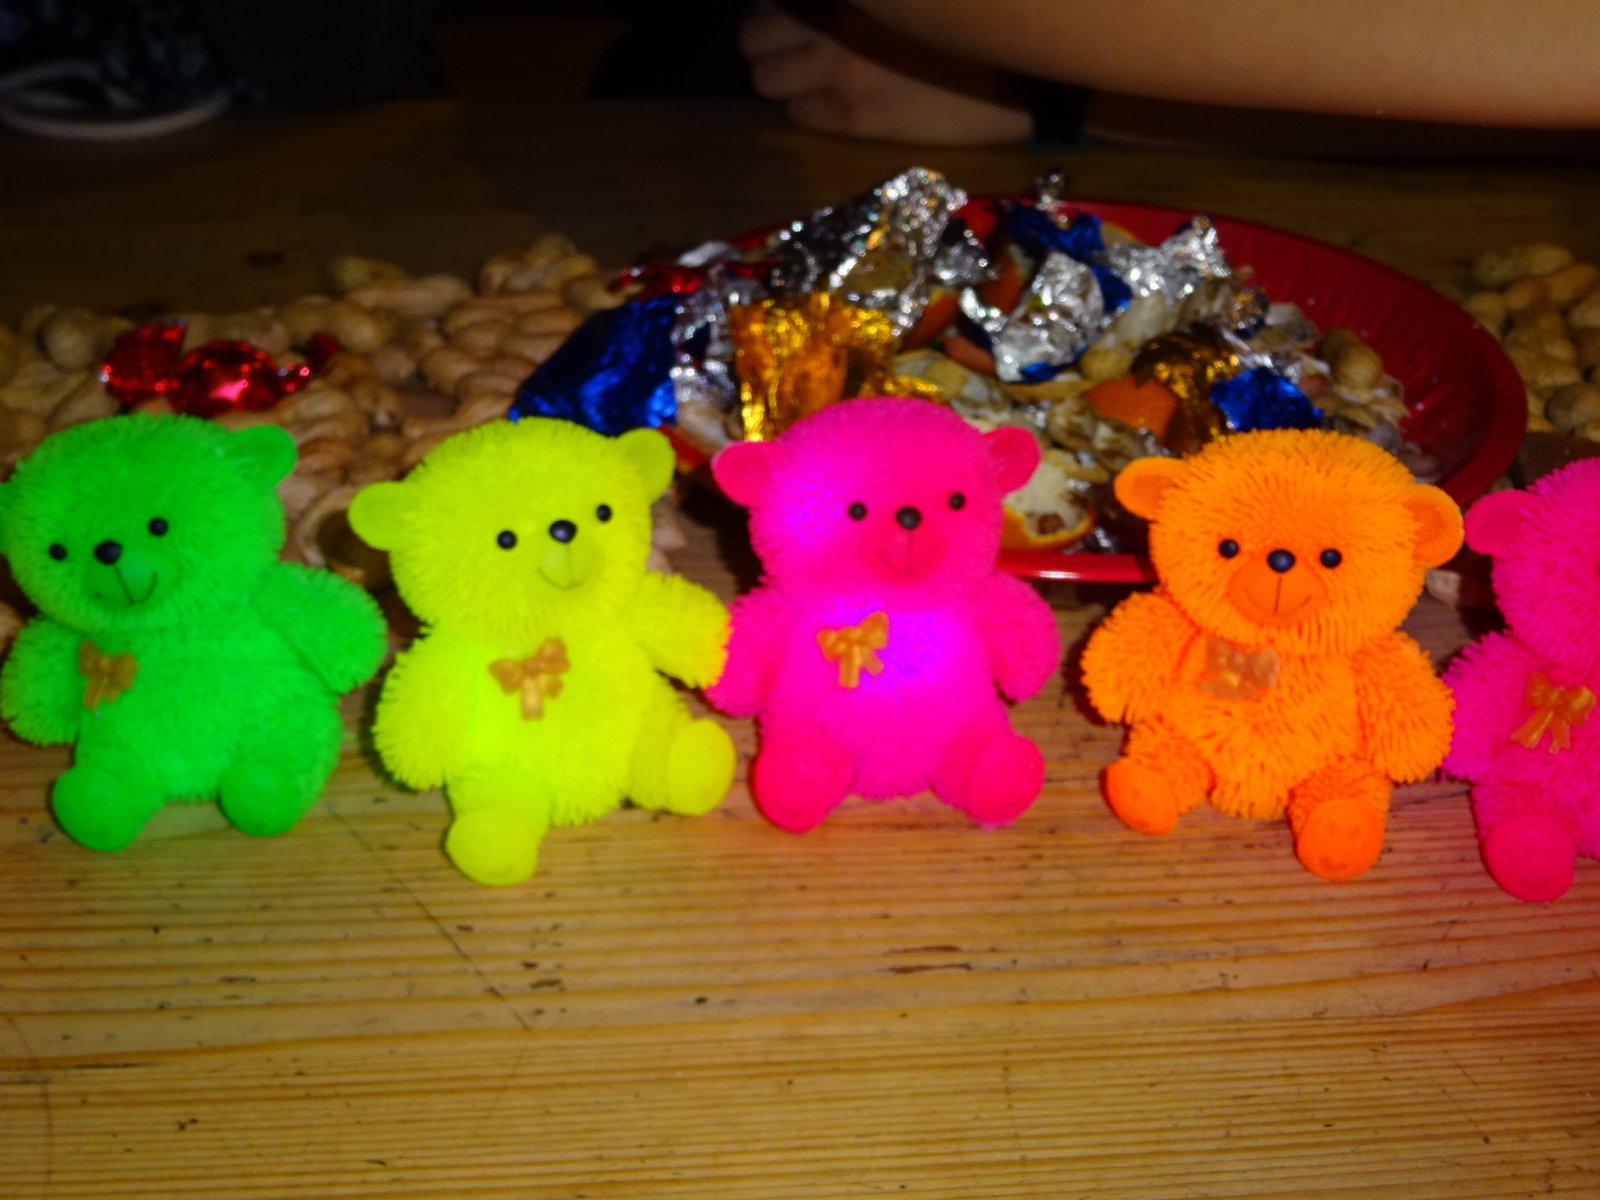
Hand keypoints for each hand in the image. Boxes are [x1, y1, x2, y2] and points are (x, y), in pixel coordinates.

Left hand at [739, 1, 1030, 144]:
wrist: (1019, 77)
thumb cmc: (973, 34)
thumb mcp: (909, 6)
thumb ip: (860, 1)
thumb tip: (812, 5)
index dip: (781, 6)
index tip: (798, 12)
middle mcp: (830, 24)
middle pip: (751, 35)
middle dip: (768, 41)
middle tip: (797, 47)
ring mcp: (837, 73)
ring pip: (763, 79)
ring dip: (779, 77)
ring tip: (810, 78)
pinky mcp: (853, 118)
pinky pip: (798, 115)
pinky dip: (807, 109)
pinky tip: (836, 105)